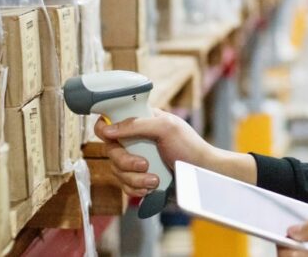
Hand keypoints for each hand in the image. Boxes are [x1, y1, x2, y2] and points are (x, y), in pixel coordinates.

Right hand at [94, 108, 253, 196]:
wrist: (202, 175)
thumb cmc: (190, 146)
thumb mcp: (166, 128)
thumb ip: (136, 125)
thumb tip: (107, 129)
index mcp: (141, 121)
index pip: (111, 119)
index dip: (104, 128)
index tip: (109, 137)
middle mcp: (135, 139)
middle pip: (110, 150)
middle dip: (126, 162)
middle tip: (145, 164)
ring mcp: (136, 159)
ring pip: (116, 171)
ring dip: (134, 178)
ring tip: (155, 180)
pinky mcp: (139, 178)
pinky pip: (124, 186)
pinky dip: (135, 189)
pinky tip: (151, 188)